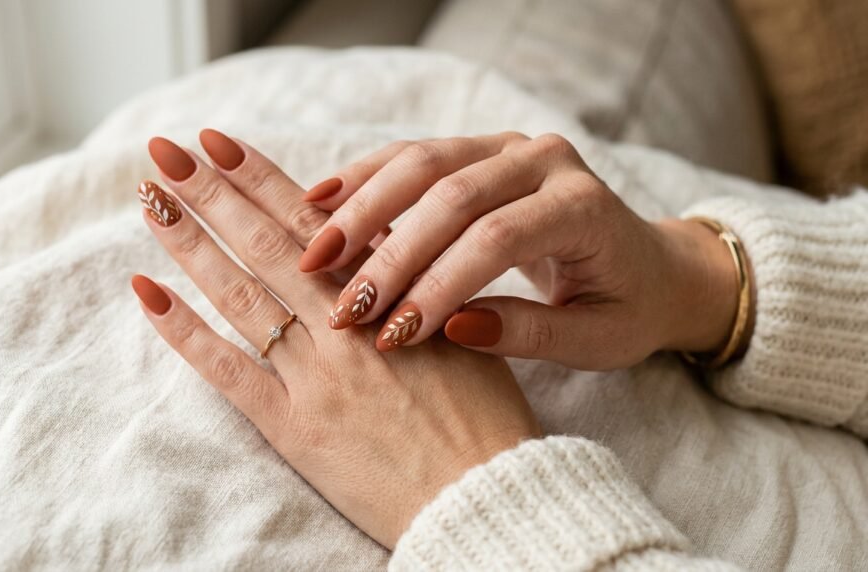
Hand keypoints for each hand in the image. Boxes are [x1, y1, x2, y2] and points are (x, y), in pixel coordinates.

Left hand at [133, 130, 541, 547]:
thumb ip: (422, 284)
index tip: (219, 143)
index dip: (260, 177)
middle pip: (266, 242)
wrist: (487, 495)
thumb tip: (387, 241)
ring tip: (150, 197)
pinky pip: (229, 371)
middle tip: (165, 150)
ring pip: (241, 292)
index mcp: (392, 295)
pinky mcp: (295, 427)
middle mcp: (345, 326)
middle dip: (211, 191)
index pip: (312, 221)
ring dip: (190, 240)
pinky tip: (148, 291)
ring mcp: (316, 375)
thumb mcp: (466, 331)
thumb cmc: (488, 420)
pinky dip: (185, 330)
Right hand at [299, 133, 740, 369]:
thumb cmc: (625, 308)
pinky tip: (321, 202)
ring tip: (315, 256)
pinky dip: (366, 177)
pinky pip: (413, 154)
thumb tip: (451, 326)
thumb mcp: (595, 339)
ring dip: (362, 209)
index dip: (437, 286)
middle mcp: (545, 160)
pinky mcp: (480, 148)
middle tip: (343, 305)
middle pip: (450, 194)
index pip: (496, 238)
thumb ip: (528, 333)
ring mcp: (509, 146)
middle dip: (388, 253)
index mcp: (582, 206)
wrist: (651, 265)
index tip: (391, 336)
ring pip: (422, 162)